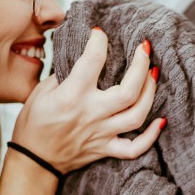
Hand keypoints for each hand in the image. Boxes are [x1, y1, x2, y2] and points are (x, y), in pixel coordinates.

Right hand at [12, 28, 164, 173]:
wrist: (34, 161)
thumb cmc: (34, 124)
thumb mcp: (41, 92)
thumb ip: (64, 75)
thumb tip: (84, 58)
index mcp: (71, 96)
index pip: (93, 61)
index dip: (99, 41)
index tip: (100, 33)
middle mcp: (91, 114)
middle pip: (128, 90)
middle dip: (141, 65)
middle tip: (144, 48)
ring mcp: (101, 133)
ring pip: (137, 115)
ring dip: (150, 92)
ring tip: (154, 73)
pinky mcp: (105, 149)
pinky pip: (135, 148)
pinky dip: (151, 137)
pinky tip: (160, 121)